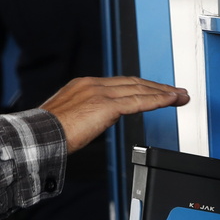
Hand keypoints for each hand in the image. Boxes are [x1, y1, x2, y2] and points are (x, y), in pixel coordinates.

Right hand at [41, 76, 189, 151]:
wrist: (39, 137)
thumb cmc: (48, 134)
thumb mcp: (69, 117)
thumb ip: (87, 114)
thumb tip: (98, 120)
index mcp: (84, 85)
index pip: (120, 83)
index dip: (141, 87)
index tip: (155, 91)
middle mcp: (93, 84)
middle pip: (134, 82)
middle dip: (158, 87)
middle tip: (176, 92)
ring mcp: (100, 93)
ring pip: (140, 89)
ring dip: (163, 93)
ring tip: (180, 97)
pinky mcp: (105, 105)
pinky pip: (138, 102)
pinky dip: (158, 101)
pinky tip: (170, 101)